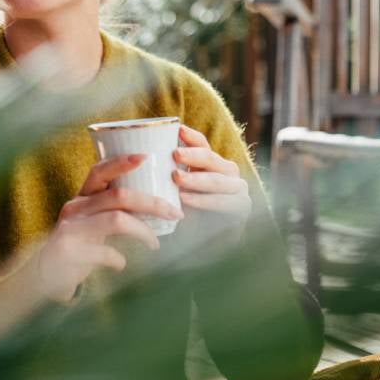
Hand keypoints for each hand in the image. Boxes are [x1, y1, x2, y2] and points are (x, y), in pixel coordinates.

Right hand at [33, 154, 183, 302]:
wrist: (44, 275)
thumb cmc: (77, 245)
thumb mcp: (91, 222)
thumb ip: (113, 211)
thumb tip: (156, 205)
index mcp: (82, 197)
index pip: (99, 171)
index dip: (121, 162)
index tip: (146, 156)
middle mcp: (75, 207)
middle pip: (118, 195)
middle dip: (151, 202)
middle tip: (174, 212)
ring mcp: (70, 228)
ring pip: (116, 220)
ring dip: (143, 231)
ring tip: (155, 243)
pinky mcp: (69, 251)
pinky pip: (105, 252)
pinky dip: (119, 258)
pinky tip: (121, 264)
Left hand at [172, 125, 250, 242]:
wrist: (198, 250)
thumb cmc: (179, 218)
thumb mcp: (167, 193)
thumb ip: (161, 175)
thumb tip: (136, 154)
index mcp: (209, 165)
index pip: (202, 144)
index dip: (191, 136)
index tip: (177, 129)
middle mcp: (226, 173)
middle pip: (212, 159)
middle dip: (194, 156)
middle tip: (174, 155)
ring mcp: (238, 189)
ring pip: (220, 179)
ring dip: (198, 179)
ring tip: (176, 179)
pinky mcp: (243, 208)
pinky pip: (226, 201)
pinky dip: (205, 200)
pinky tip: (187, 200)